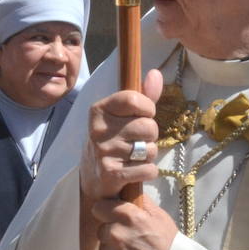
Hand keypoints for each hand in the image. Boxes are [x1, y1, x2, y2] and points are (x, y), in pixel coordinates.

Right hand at [79, 68, 163, 201]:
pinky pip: (148, 169)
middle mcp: (98, 130)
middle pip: (148, 126)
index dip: (148, 108)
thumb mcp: (123, 115)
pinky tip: (135, 170)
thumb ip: (142, 95)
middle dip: (150, 135)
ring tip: (135, 156)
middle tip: (137, 140)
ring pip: (150, 149)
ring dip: (149, 154)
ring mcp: (103, 152)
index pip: (134, 99)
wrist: (93, 176)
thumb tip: (155, 73)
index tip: (144, 115)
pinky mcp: (111, 174)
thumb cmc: (113, 140)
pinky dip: (148, 171)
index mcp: (99, 110)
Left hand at [90, 195, 176, 249]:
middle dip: (112, 232)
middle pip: (102, 229)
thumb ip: (142, 203)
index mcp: (128, 217)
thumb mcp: (161, 218)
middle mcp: (116, 234)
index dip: (106, 211)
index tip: (111, 215)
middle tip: (129, 239)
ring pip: (104, 249)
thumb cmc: (171, 248)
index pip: (99, 207)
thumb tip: (131, 192)